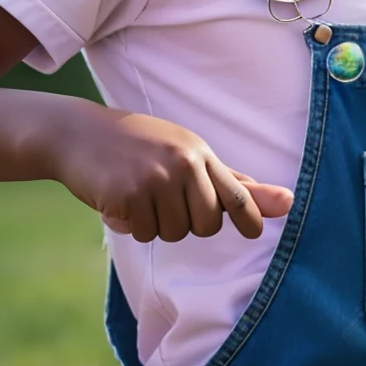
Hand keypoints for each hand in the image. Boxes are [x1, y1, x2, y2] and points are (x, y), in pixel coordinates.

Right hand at [50, 108, 293, 243]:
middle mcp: (184, 163)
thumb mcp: (183, 153)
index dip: (249, 215)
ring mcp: (157, 179)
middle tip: (162, 200)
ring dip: (155, 224)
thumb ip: (229, 180)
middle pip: (207, 225)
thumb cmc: (136, 145)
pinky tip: (118, 199)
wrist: (78, 132)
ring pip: (174, 234)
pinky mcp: (130, 195)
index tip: (255, 232)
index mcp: (199, 152)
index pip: (237, 192)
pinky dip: (130, 224)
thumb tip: (287, 201)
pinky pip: (144, 233)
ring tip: (137, 194)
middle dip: (187, 223)